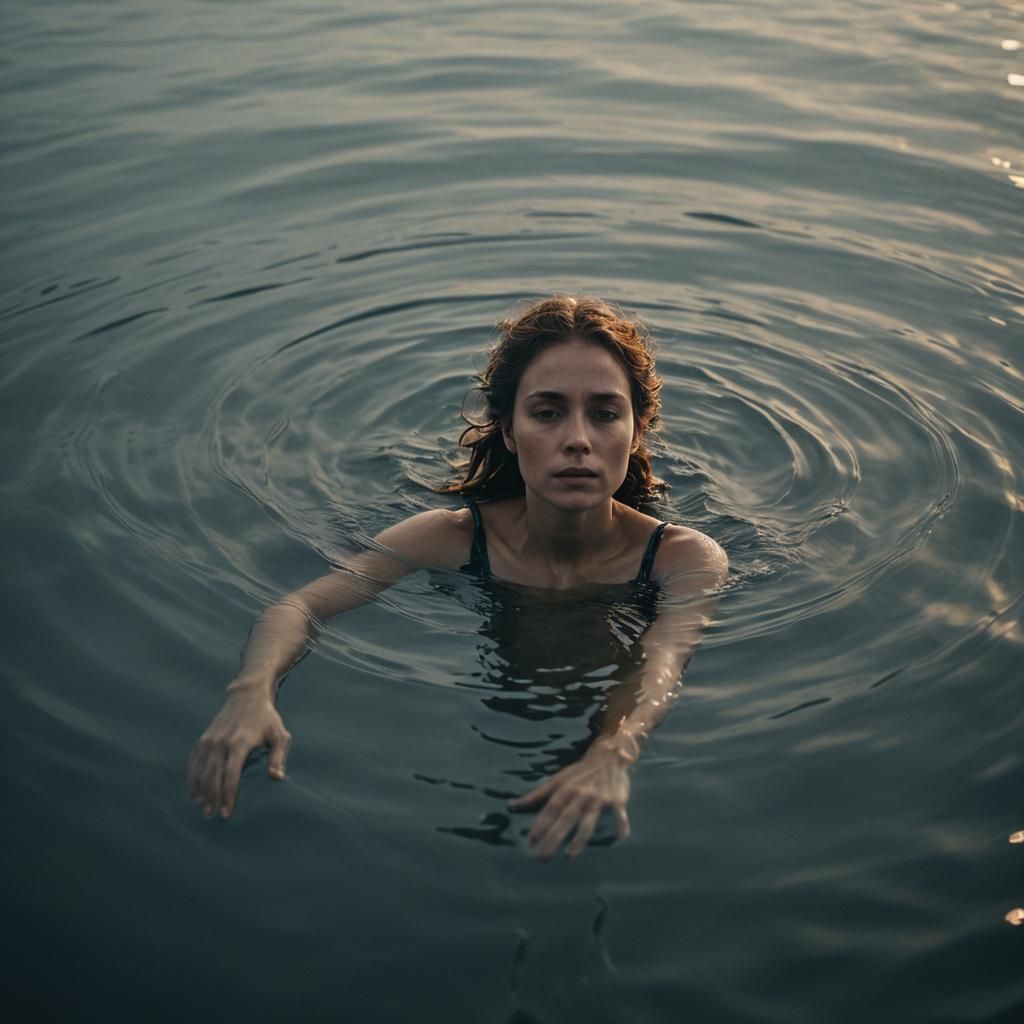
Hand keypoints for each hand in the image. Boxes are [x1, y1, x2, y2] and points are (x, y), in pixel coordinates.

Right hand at [187, 692, 291, 818]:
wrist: (247, 696)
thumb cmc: (267, 719)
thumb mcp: (279, 735)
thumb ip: (278, 756)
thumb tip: (277, 778)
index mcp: (239, 742)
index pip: (230, 775)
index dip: (228, 796)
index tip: (228, 813)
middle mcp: (220, 742)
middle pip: (212, 776)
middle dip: (212, 798)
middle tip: (213, 815)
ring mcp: (209, 740)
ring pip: (200, 771)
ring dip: (200, 791)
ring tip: (204, 808)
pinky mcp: (202, 739)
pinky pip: (193, 762)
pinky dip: (192, 778)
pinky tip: (194, 792)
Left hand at [508, 739, 632, 860]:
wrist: (607, 757)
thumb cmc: (578, 773)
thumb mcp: (556, 780)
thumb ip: (535, 795)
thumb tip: (511, 806)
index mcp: (565, 790)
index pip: (549, 810)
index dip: (539, 826)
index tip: (530, 843)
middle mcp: (580, 795)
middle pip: (565, 819)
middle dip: (554, 838)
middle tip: (543, 858)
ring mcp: (598, 799)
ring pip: (587, 823)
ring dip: (578, 841)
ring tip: (568, 857)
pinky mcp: (616, 801)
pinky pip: (619, 815)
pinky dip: (621, 825)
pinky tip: (619, 839)